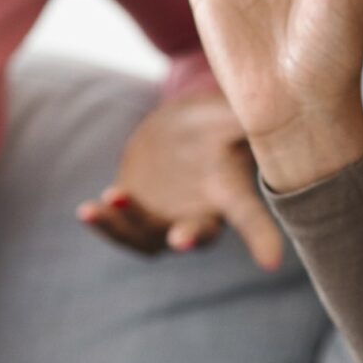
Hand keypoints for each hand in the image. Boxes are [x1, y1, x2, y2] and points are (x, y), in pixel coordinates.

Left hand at [78, 89, 286, 270]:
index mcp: (231, 192)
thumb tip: (276, 99)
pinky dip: (103, 222)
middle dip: (189, 238)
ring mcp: (164, 220)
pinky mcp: (133, 215)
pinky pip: (118, 227)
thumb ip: (250, 115)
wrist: (181, 130)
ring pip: (149, 237)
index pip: (251, 217)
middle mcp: (200, 214)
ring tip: (110, 199)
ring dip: (128, 226)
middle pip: (198, 233)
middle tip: (180, 240)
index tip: (272, 264)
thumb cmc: (217, 123)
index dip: (262, 239)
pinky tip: (86, 211)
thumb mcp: (235, 116)